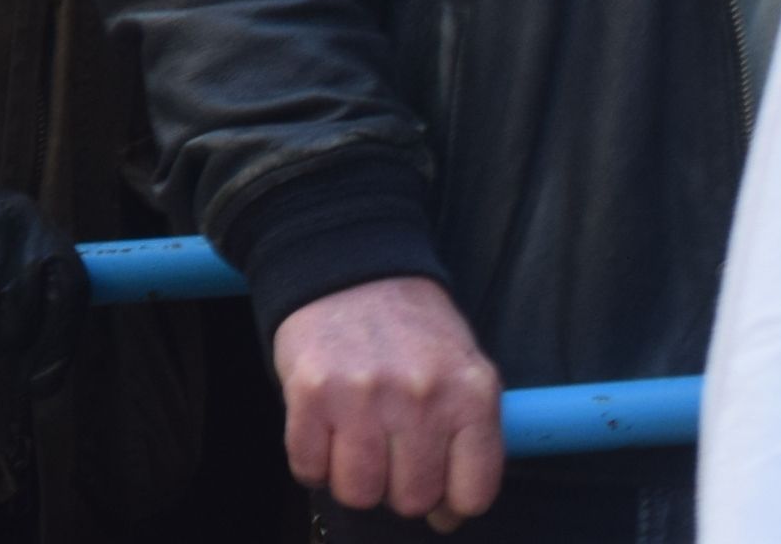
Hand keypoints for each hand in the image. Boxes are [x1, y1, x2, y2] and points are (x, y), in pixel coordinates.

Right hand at [274, 274, 502, 528]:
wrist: (348, 266)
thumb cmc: (411, 330)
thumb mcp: (464, 372)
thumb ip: (469, 440)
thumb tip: (449, 515)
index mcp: (471, 395)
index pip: (472, 494)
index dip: (451, 504)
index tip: (437, 490)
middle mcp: (422, 398)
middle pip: (411, 499)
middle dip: (397, 488)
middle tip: (388, 454)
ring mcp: (364, 396)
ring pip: (358, 492)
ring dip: (353, 479)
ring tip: (354, 445)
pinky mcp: (311, 392)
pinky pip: (308, 466)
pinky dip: (312, 462)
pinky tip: (323, 433)